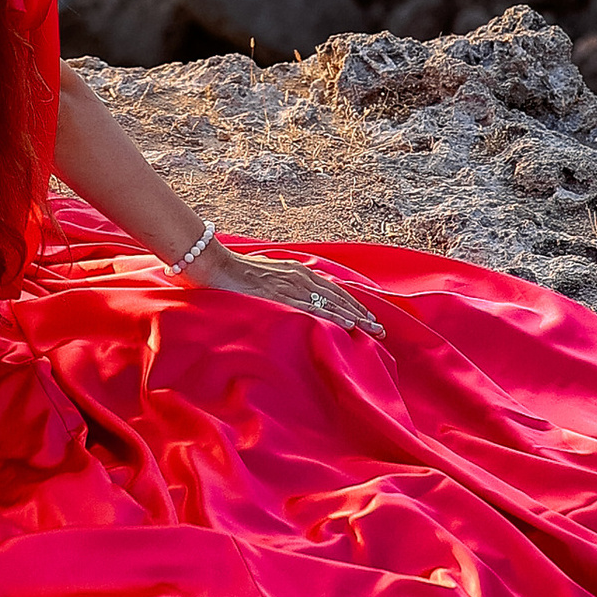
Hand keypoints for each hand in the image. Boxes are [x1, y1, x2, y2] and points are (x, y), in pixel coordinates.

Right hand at [187, 246, 385, 339]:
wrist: (215, 265)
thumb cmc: (236, 271)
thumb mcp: (266, 274)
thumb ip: (282, 285)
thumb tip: (291, 299)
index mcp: (296, 272)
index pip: (332, 291)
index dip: (352, 305)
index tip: (369, 319)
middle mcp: (299, 277)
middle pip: (338, 297)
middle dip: (361, 314)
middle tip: (381, 330)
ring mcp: (291, 286)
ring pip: (330, 303)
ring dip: (354, 317)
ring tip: (373, 331)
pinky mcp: (280, 296)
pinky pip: (311, 308)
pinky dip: (331, 316)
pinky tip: (346, 324)